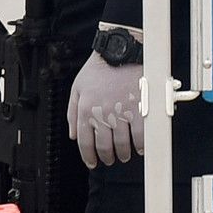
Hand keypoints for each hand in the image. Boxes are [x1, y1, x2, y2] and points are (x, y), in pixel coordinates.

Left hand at [67, 50, 145, 168]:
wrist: (122, 50)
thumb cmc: (100, 67)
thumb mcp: (78, 87)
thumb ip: (72, 112)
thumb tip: (73, 135)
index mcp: (85, 109)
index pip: (84, 142)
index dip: (88, 157)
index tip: (93, 162)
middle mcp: (102, 113)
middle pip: (104, 146)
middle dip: (107, 157)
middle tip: (110, 159)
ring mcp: (122, 112)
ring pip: (122, 144)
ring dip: (123, 154)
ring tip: (124, 155)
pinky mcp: (140, 109)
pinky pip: (141, 136)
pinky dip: (140, 146)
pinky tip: (139, 148)